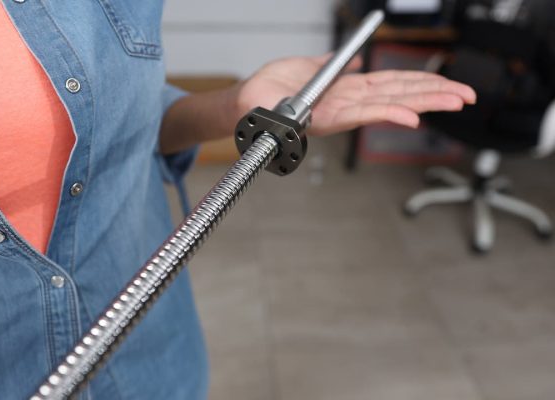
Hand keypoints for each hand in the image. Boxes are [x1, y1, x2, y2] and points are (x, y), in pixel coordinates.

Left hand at [235, 54, 476, 135]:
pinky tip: (412, 116)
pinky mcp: (324, 120)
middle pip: (399, 95)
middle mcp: (347, 104)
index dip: (422, 82)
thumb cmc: (268, 89)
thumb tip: (355, 61)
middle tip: (468, 94)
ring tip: (455, 101)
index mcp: (347, 91)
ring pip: (388, 105)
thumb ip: (334, 67)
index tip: (448, 83)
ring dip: (423, 103)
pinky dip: (387, 115)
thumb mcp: (307, 68)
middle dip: (435, 94)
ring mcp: (338, 114)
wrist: (242, 104)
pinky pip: (360, 115)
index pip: (393, 85)